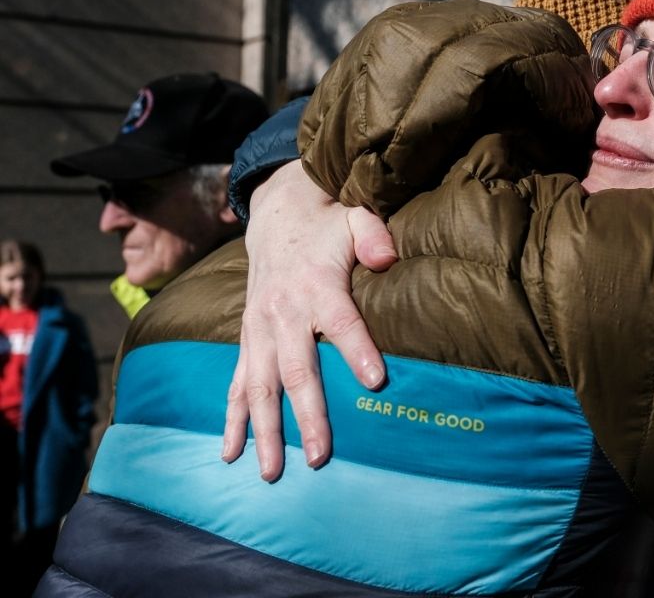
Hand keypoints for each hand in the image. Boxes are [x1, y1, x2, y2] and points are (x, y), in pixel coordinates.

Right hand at [223, 160, 397, 479]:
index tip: (377, 382)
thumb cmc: (328, 224)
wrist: (277, 214)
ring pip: (258, 388)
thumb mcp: (355, 217)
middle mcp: (283, 312)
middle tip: (321, 456)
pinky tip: (231, 454)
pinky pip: (235, 384)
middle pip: (296, 370)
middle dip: (307, 415)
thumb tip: (387, 259)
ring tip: (272, 473)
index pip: (341, 322)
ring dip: (264, 432)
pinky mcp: (248, 340)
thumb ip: (373, 236)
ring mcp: (259, 330)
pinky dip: (232, 420)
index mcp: (316, 285)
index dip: (358, 350)